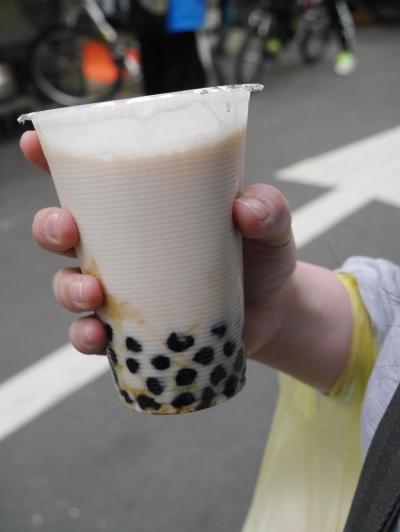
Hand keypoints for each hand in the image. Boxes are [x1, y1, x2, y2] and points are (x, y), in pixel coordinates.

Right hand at [20, 131, 295, 359]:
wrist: (275, 312)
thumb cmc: (263, 257)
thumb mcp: (271, 226)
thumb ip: (268, 208)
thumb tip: (244, 207)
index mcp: (147, 210)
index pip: (92, 179)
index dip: (52, 158)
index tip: (33, 143)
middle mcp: (125, 247)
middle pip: (65, 232)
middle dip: (50, 227)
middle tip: (68, 229)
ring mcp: (126, 290)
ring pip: (70, 285)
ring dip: (67, 288)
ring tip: (93, 293)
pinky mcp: (135, 330)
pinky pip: (94, 335)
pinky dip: (87, 338)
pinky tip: (99, 338)